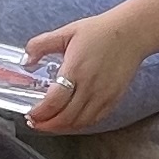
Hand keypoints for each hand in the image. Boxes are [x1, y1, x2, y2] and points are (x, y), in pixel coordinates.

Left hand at [23, 7, 145, 134]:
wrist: (132, 33)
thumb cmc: (100, 31)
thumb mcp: (66, 32)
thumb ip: (41, 44)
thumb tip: (26, 59)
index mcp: (75, 70)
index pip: (54, 101)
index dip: (40, 113)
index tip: (30, 114)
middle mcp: (90, 86)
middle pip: (65, 117)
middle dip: (47, 125)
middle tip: (35, 123)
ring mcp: (103, 95)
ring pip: (79, 122)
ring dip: (62, 128)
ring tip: (50, 124)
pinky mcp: (113, 99)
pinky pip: (94, 120)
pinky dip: (79, 124)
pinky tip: (70, 121)